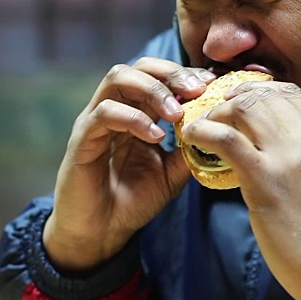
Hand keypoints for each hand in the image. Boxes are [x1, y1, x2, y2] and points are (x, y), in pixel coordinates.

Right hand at [44, 57, 215, 272]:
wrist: (100, 232)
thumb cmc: (132, 201)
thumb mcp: (172, 174)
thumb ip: (190, 150)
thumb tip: (218, 130)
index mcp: (137, 112)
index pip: (159, 75)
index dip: (186, 75)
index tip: (211, 84)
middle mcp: (115, 109)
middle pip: (140, 67)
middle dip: (172, 74)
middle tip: (198, 90)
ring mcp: (96, 120)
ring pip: (118, 78)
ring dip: (153, 90)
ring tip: (177, 114)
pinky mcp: (82, 138)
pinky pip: (104, 113)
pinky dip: (134, 119)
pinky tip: (156, 137)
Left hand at [179, 81, 300, 299]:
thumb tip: (271, 140)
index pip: (290, 92)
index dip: (256, 89)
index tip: (235, 100)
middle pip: (263, 95)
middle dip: (231, 100)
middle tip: (213, 115)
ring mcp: (290, 157)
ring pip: (244, 108)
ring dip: (215, 114)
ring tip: (201, 128)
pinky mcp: (266, 178)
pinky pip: (226, 139)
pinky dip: (204, 131)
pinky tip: (193, 136)